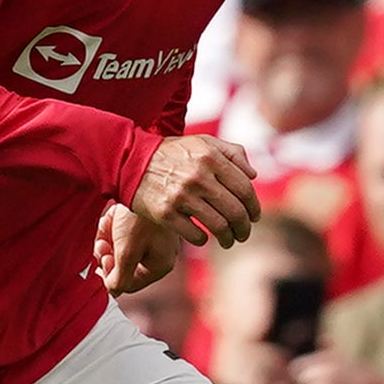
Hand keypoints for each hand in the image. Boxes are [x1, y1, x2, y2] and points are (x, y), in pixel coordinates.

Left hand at [92, 203, 180, 295]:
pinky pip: (127, 233)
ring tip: (106, 225)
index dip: (110, 276)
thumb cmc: (141, 218)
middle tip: (101, 243)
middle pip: (125, 265)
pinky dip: (115, 227)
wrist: (147, 180)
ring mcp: (156, 239)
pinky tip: (111, 217)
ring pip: (123, 248)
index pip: (129, 284)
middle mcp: (161, 254)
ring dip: (109, 239)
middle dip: (109, 254)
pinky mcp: (148, 224)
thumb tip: (113, 292)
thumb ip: (119, 279)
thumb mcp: (127, 252)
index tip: (101, 260)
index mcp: (160, 265)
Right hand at [132, 135, 258, 247]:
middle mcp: (198, 177)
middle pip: (235, 211)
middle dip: (244, 227)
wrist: (130, 161)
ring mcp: (181, 197)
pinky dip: (203, 240)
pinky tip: (203, 237)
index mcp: (211, 158)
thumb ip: (232, 153)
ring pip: (218, 226)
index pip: (245, 189)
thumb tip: (253, 175)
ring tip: (228, 241)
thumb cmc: (172, 153)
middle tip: (244, 234)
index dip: (253, 207)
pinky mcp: (166, 214)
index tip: (253, 217)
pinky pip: (195, 235)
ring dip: (228, 238)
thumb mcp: (203, 142)